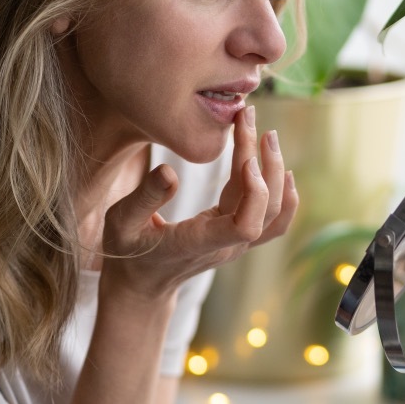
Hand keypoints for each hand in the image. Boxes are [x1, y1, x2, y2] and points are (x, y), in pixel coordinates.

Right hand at [99, 106, 297, 299]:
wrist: (141, 285)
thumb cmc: (127, 251)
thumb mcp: (120, 222)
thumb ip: (143, 198)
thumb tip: (170, 170)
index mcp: (199, 242)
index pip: (246, 226)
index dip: (256, 193)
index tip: (247, 158)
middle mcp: (226, 245)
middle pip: (265, 208)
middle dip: (265, 163)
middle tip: (253, 119)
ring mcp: (235, 244)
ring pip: (273, 212)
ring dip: (275, 172)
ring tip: (267, 135)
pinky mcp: (237, 238)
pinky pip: (273, 222)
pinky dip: (284, 197)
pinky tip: (284, 171)